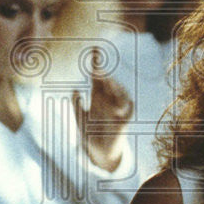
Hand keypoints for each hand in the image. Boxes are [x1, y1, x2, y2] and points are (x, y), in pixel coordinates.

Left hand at [72, 48, 133, 172]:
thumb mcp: (80, 118)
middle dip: (104, 73)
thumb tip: (74, 90)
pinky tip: (126, 101)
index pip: (97, 77)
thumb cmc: (90, 134)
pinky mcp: (122, 123)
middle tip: (97, 67)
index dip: (96, 63)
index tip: (94, 50)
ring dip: (114, 87)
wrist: (98, 154)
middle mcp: (108, 101)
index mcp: (98, 97)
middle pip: (108, 83)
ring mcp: (116, 111)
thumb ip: (76, 105)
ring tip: (107, 81)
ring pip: (119, 94)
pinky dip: (128, 106)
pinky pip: (128, 113)